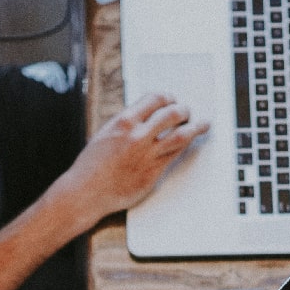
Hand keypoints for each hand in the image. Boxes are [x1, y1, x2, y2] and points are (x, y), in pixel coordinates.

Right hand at [61, 93, 209, 223]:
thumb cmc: (92, 164)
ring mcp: (147, 155)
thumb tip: (147, 113)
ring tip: (202, 124)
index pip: (155, 98)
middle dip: (184, 110)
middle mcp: (137, 135)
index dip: (168, 97)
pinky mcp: (153, 172)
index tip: (172, 99)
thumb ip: (128, 122)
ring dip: (195, 127)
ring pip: (181, 135)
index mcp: (123, 121)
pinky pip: (176, 154)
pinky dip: (185, 145)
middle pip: (172, 114)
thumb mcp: (106, 132)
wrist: (86, 192)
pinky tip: (190, 142)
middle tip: (187, 111)